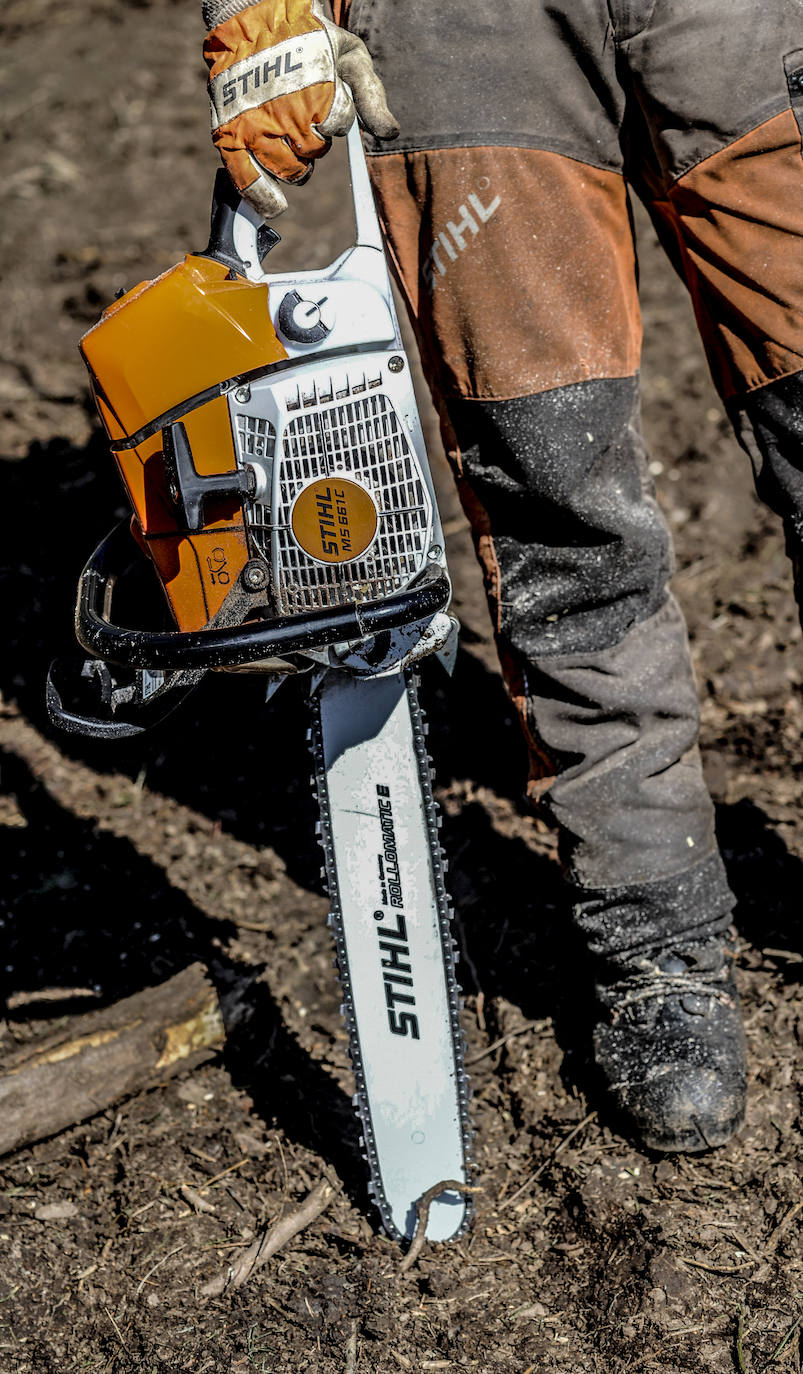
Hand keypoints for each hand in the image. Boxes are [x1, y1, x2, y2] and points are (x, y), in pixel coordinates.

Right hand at [203, 0, 398, 217]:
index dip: (335, 115)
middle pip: (314, 152)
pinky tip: (274, 207)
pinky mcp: (229, 134)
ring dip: (294, 161)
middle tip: (303, 117)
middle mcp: (285, 111)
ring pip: (288, 169)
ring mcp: (256, 125)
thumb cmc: (307, 37)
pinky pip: (247, 180)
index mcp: (316, 89)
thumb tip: (390, 133)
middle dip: (315, 140)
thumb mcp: (348, 55)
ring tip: (288, 139)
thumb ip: (370, 95)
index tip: (324, 99)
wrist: (253, 18)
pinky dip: (261, 198)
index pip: (338, 124)